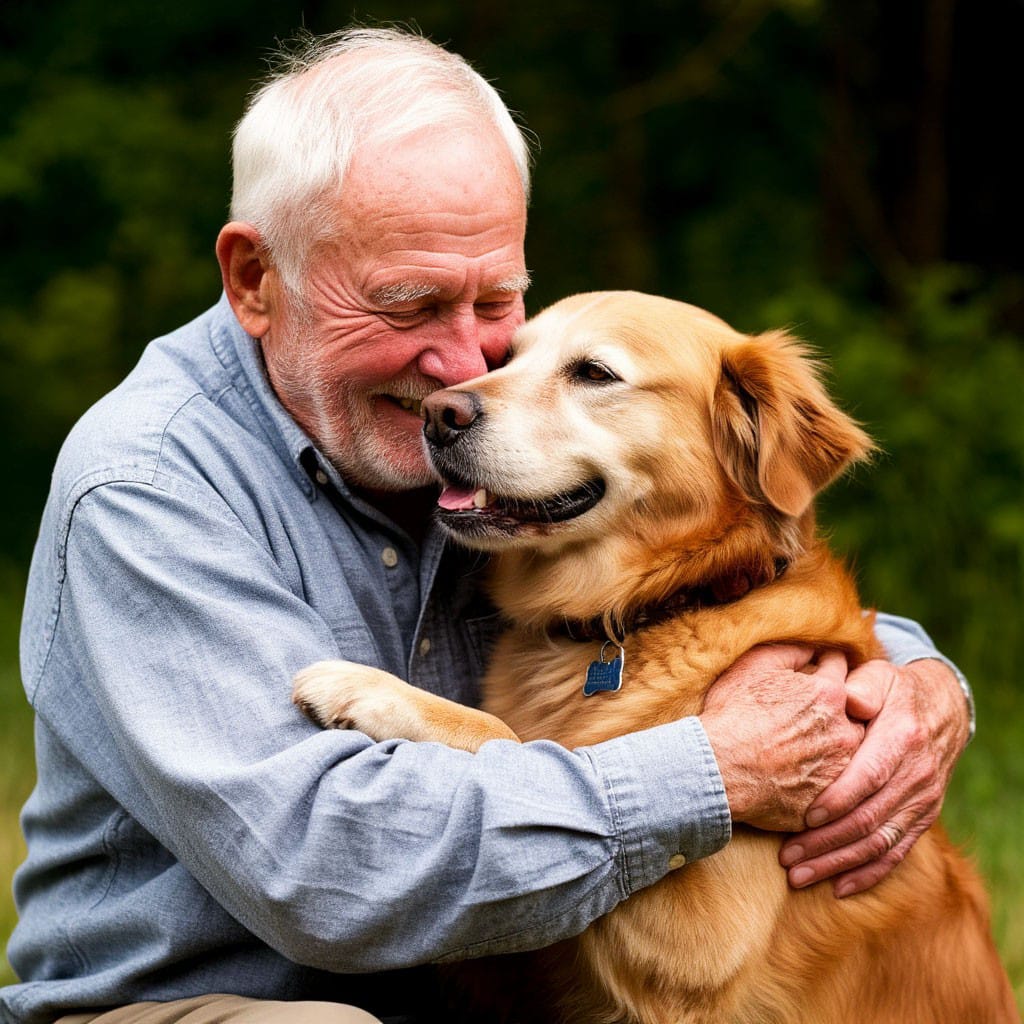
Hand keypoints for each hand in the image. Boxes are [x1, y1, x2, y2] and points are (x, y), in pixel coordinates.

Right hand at [701, 645, 863, 831]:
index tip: (816, 671)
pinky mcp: (829, 798)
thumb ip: (792, 651)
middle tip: (811, 713)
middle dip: (838, 709)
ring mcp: (839, 767)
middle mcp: (843, 730)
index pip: (840, 667)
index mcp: (829, 693)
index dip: (825, 664)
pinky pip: (836, 784)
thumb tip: (813, 647)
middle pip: (854, 711)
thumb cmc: (733, 714)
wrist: (719, 768)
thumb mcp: (755, 666)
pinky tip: (800, 773)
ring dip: (835, 745)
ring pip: (849, 750)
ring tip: (806, 746)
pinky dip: (824, 776)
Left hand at [778, 658, 970, 896]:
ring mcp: (923, 800)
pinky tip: (838, 887)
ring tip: (799, 874)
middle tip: (787, 856)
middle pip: (869, 818)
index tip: (803, 816)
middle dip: (826, 842)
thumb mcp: (878, 676)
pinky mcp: (923, 817)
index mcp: (902, 738)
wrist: (942, 708)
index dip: (837, 800)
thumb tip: (847, 698)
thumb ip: (860, 687)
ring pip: (879, 842)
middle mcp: (917, 775)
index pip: (868, 777)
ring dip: (838, 863)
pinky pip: (897, 853)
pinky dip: (868, 873)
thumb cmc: (893, 689)